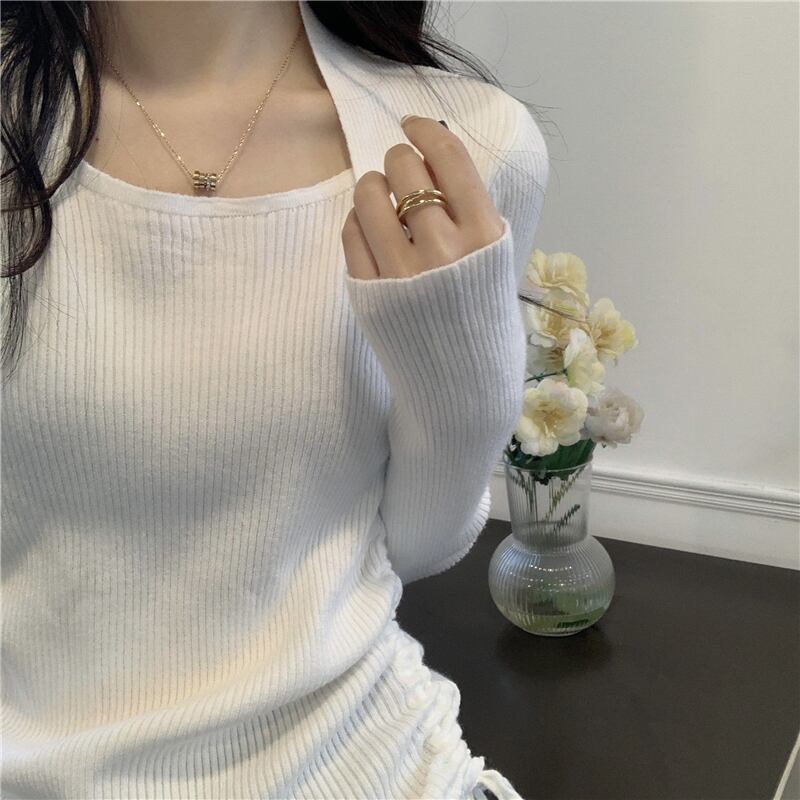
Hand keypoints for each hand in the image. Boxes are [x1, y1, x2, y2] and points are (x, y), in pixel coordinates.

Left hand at [342, 115, 505, 280]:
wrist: (463, 364)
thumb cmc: (478, 294)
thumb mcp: (490, 247)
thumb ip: (465, 202)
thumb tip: (426, 155)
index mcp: (483, 233)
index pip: (449, 157)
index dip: (425, 131)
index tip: (412, 125)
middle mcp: (443, 249)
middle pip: (404, 168)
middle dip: (398, 160)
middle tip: (400, 173)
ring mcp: (403, 272)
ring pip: (369, 196)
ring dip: (371, 186)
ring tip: (380, 197)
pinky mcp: (370, 291)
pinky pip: (351, 233)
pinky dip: (357, 220)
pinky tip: (368, 226)